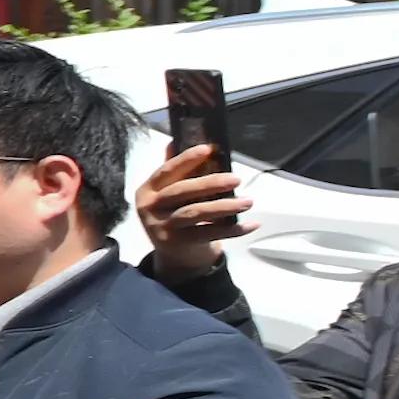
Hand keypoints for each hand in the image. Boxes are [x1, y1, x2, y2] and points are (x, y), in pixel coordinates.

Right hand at [138, 143, 249, 285]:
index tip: (208, 149)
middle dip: (210, 183)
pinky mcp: (177, 244)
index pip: (166, 171)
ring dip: (224, 206)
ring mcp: (162, 227)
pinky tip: (251, 224)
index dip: (186, 160)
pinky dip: (232, 229)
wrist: (173, 258)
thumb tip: (178, 140)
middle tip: (237, 178)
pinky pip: (209, 234)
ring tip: (248, 202)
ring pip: (195, 212)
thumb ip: (173, 172)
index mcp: (147, 191)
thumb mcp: (168, 195)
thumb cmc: (174, 217)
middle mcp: (149, 208)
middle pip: (182, 192)